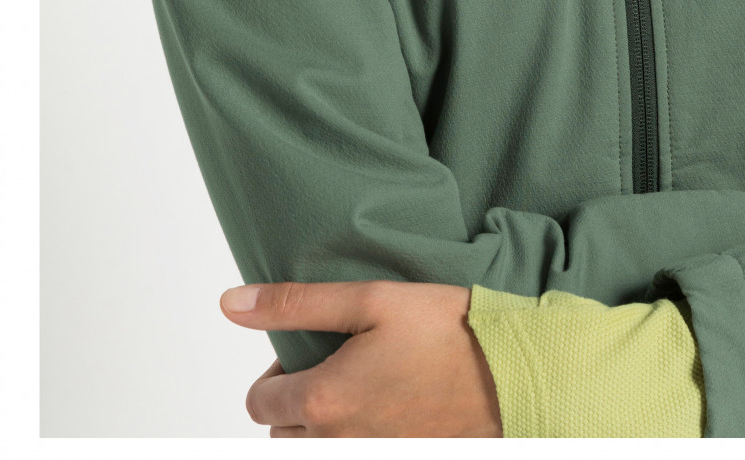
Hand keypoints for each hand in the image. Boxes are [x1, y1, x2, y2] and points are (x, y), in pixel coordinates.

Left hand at [220, 278, 504, 437]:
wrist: (513, 374)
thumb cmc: (448, 331)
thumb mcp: (370, 300)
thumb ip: (295, 304)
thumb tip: (231, 303)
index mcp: (323, 398)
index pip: (258, 402)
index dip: (277, 369)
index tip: (312, 347)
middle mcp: (338, 442)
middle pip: (282, 430)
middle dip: (297, 397)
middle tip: (340, 360)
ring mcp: (369, 458)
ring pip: (315, 448)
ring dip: (325, 421)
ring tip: (365, 382)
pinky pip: (353, 453)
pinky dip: (355, 434)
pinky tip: (388, 405)